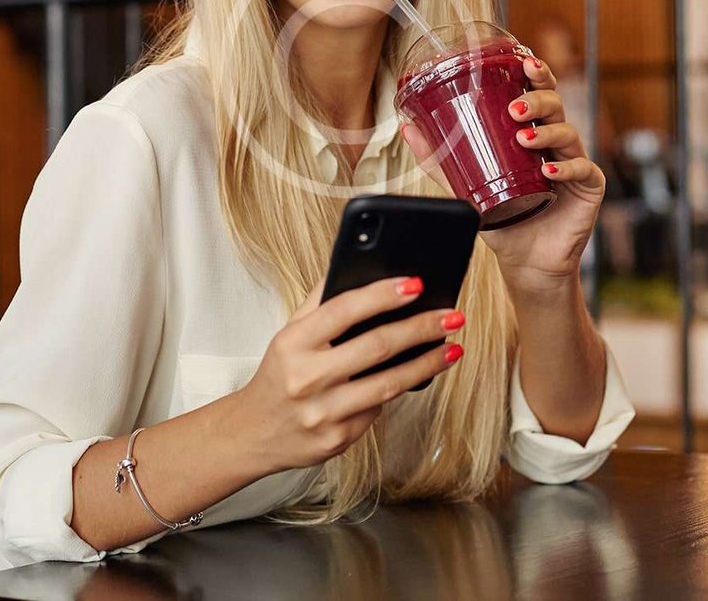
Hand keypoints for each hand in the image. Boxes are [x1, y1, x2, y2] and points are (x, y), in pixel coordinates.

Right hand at [232, 276, 465, 474]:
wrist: (254, 432)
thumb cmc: (279, 375)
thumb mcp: (288, 333)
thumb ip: (320, 303)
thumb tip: (356, 268)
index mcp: (293, 343)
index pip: (343, 309)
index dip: (382, 294)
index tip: (416, 284)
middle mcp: (307, 377)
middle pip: (376, 346)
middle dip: (421, 328)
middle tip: (451, 317)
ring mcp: (323, 412)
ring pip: (388, 384)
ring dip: (427, 364)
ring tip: (452, 348)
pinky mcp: (337, 439)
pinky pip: (377, 411)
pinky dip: (397, 392)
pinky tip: (413, 377)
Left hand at [400, 54, 605, 296]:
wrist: (524, 262)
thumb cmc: (501, 219)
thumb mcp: (466, 186)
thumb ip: (440, 160)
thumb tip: (407, 128)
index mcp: (532, 132)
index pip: (537, 94)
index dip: (535, 74)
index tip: (523, 61)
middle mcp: (555, 142)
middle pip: (555, 105)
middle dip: (537, 98)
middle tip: (514, 107)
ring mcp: (574, 162)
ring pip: (567, 132)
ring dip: (545, 131)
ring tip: (523, 138)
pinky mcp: (588, 188)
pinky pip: (583, 169)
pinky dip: (567, 167)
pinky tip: (550, 169)